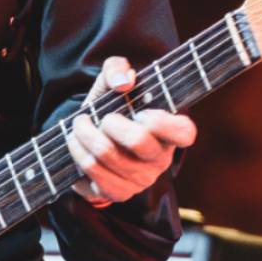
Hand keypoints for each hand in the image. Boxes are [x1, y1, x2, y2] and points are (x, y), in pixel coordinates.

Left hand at [65, 56, 195, 206]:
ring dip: (85, 134)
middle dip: (111, 123)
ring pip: (108, 155)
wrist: (89, 141)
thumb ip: (117, 68)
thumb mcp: (111, 83)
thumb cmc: (109, 109)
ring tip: (80, 124)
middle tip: (102, 117)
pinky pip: (94, 171)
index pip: (185, 133)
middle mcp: (159, 160)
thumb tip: (123, 82)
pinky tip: (76, 142)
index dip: (161, 122)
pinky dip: (79, 151)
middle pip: (139, 141)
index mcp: (169, 133)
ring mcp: (140, 179)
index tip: (141, 112)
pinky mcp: (118, 192)